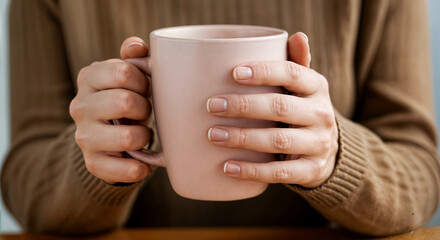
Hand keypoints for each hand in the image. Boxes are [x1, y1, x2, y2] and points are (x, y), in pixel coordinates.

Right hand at [70, 37, 153, 183]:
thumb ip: (133, 57)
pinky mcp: (93, 163)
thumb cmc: (123, 99)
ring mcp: (84, 136)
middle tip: (144, 112)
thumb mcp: (126, 76)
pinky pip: (125, 169)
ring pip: (128, 137)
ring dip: (144, 136)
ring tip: (142, 134)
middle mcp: (80, 106)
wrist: (105, 137)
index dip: (144, 81)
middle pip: (126, 102)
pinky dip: (141, 168)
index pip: (125, 72)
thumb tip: (136, 46)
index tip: (145, 88)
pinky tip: (144, 162)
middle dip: (144, 108)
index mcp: (89, 78)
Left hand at [207, 33, 337, 187]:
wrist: (328, 151)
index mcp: (317, 87)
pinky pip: (280, 173)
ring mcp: (319, 144)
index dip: (263, 72)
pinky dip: (252, 171)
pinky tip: (227, 167)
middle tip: (213, 106)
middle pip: (280, 107)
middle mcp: (322, 114)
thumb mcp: (304, 88)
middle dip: (243, 106)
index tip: (234, 73)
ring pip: (277, 140)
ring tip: (213, 135)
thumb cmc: (303, 111)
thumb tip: (297, 36)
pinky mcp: (311, 170)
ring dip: (242, 138)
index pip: (292, 73)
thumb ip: (296, 65)